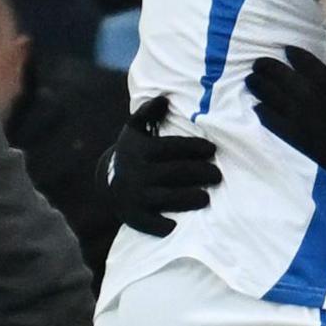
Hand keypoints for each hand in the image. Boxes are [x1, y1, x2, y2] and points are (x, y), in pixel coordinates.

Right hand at [104, 94, 221, 236]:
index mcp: (140, 150)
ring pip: (165, 197)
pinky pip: (146, 222)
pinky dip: (159, 225)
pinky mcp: (132, 215)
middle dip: (199, 173)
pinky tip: (174, 226)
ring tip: (206, 198)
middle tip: (218, 175)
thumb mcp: (135, 129)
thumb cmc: (132, 152)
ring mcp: (134, 195)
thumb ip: (147, 112)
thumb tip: (164, 99)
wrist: (107, 180)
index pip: (172, 147)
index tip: (212, 149)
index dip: (194, 147)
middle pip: (174, 173)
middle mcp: (137, 172)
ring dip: (187, 198)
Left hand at [245, 49, 325, 218]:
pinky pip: (274, 123)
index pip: (317, 72)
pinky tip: (256, 106)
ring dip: (262, 87)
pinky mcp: (294, 140)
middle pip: (290, 82)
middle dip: (272, 69)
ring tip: (250, 79)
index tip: (288, 49)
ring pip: (278, 99)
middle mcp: (319, 106)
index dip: (301, 59)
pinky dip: (264, 114)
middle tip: (258, 62)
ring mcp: (304, 123)